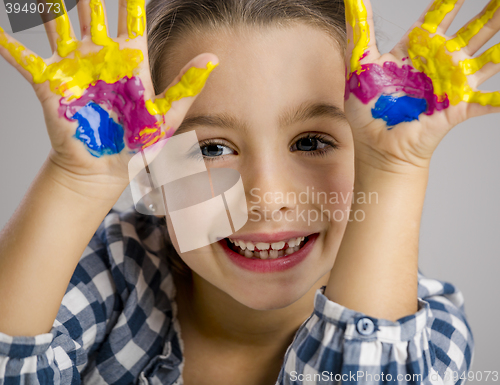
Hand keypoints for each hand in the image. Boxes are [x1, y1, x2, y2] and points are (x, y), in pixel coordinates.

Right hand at [0, 0, 217, 191]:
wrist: (106, 170)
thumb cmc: (136, 144)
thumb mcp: (166, 115)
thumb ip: (186, 85)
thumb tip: (212, 58)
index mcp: (129, 62)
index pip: (131, 19)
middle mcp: (100, 58)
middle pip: (93, 13)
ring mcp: (74, 68)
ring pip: (59, 26)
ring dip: (51, 7)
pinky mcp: (52, 85)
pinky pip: (26, 61)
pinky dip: (10, 47)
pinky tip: (0, 34)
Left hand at [344, 0, 499, 171]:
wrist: (377, 147)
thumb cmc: (367, 110)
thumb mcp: (359, 64)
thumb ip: (360, 29)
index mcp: (415, 51)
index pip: (439, 15)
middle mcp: (438, 63)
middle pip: (471, 30)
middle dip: (489, 13)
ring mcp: (451, 85)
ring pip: (486, 56)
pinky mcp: (457, 108)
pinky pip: (486, 102)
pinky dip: (499, 100)